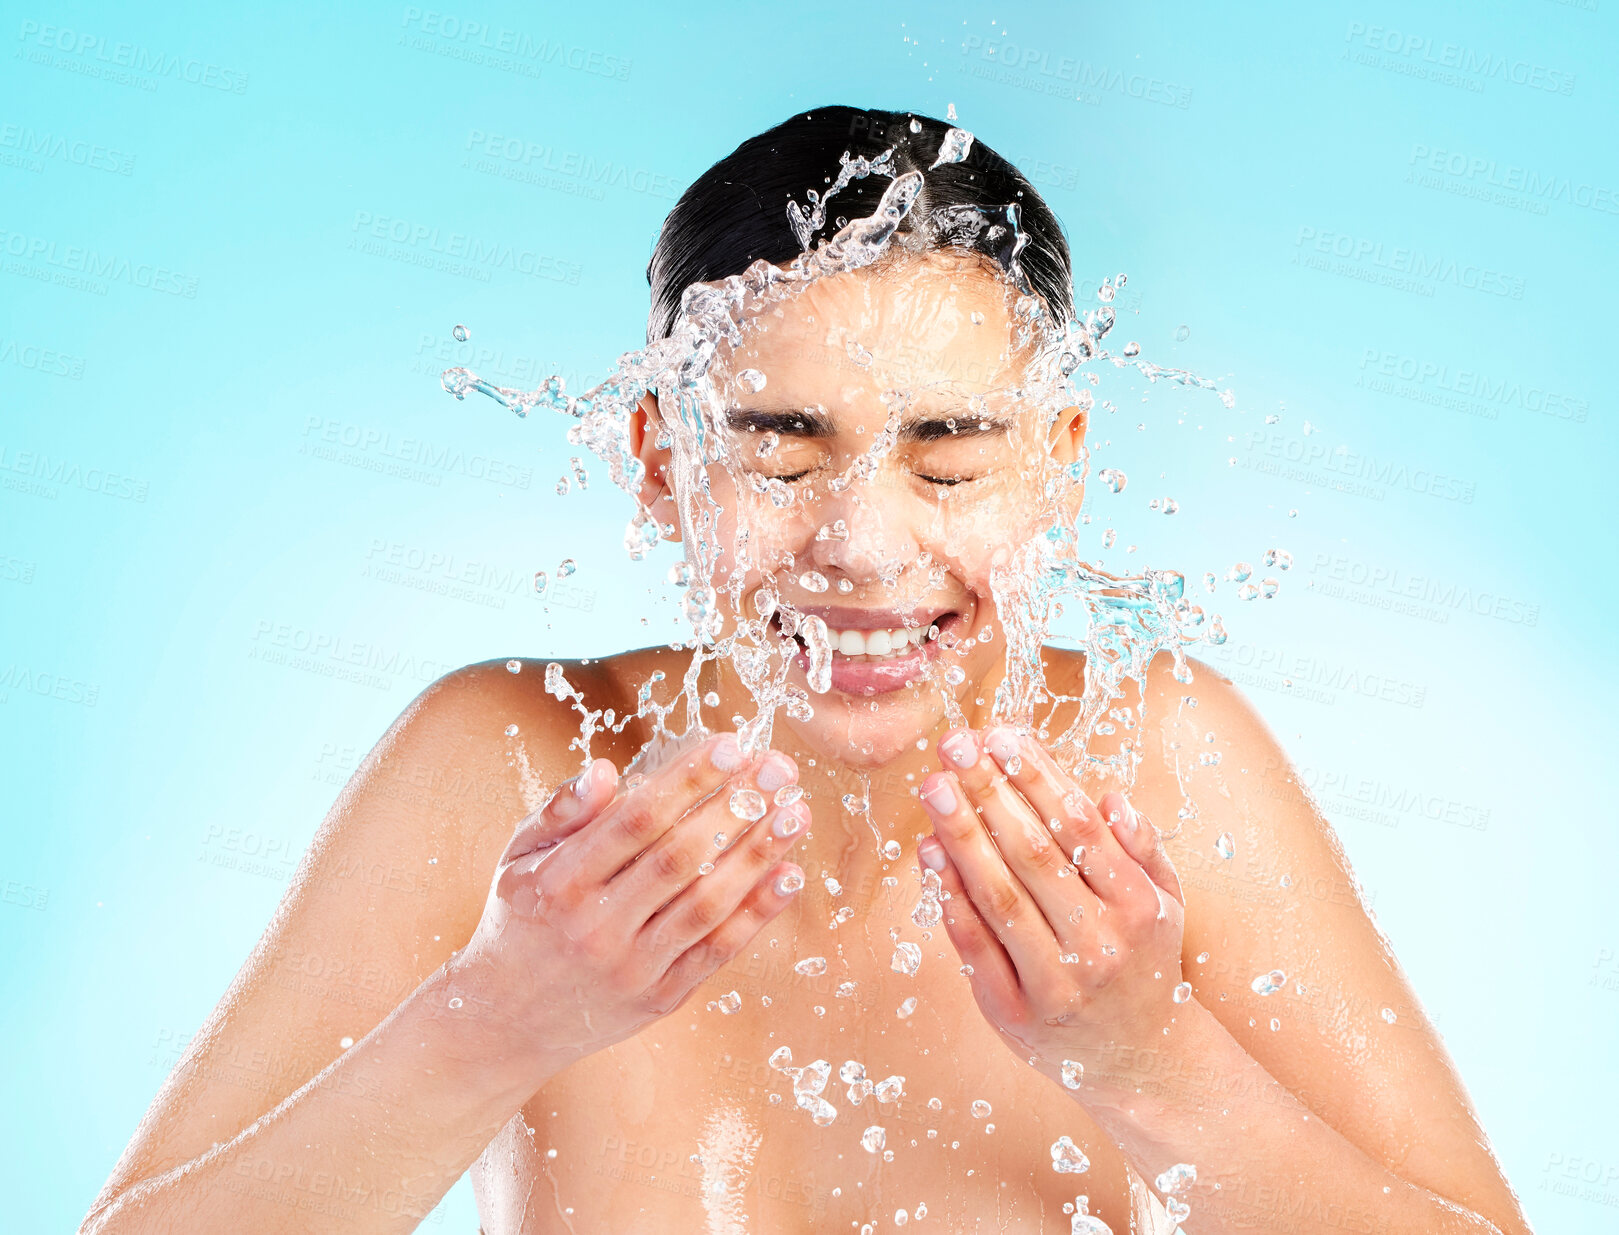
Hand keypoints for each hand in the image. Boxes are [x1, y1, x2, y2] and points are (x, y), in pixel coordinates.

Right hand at [450, 732, 807, 1082]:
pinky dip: (757, 913)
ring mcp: (631, 967)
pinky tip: (790, 874)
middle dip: (735, 807)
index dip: (686, 780)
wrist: (502, 1022)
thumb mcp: (517, 858)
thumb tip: (607, 770)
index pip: (635, 821)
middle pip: (679, 858)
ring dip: (759, 856)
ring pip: (706, 904)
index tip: (729, 744)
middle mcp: (596, 926)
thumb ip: (561, 811)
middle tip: (779, 768)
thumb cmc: (519, 920)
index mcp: (560, 882)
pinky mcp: (659, 998)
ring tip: (796, 812)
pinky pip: (716, 951)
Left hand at [915, 725, 1186, 1091]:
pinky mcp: (1013, 1014)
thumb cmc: (1146, 964)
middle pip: (1033, 855)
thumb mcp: (1167, 903)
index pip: (1079, 828)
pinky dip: (950, 898)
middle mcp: (1098, 945)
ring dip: (961, 836)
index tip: (1002, 735)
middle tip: (954, 745)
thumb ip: (1143, 847)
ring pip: (1000, 897)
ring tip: (932, 786)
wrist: (1143, 1063)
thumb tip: (1108, 795)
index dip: (1037, 777)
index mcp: (1138, 908)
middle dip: (989, 793)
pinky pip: (975, 947)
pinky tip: (929, 853)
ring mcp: (1054, 984)